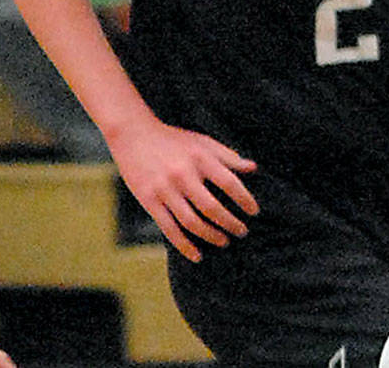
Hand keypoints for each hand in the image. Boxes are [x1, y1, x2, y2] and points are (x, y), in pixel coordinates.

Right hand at [104, 117, 258, 261]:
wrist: (134, 134)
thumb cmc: (174, 139)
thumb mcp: (203, 141)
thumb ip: (228, 156)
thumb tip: (254, 169)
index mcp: (200, 158)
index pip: (229, 183)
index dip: (245, 200)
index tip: (254, 212)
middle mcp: (183, 174)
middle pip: (212, 208)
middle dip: (230, 223)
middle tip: (242, 231)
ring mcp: (164, 189)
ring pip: (192, 222)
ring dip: (211, 236)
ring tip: (224, 241)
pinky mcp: (149, 200)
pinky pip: (169, 229)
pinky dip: (184, 245)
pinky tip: (197, 255)